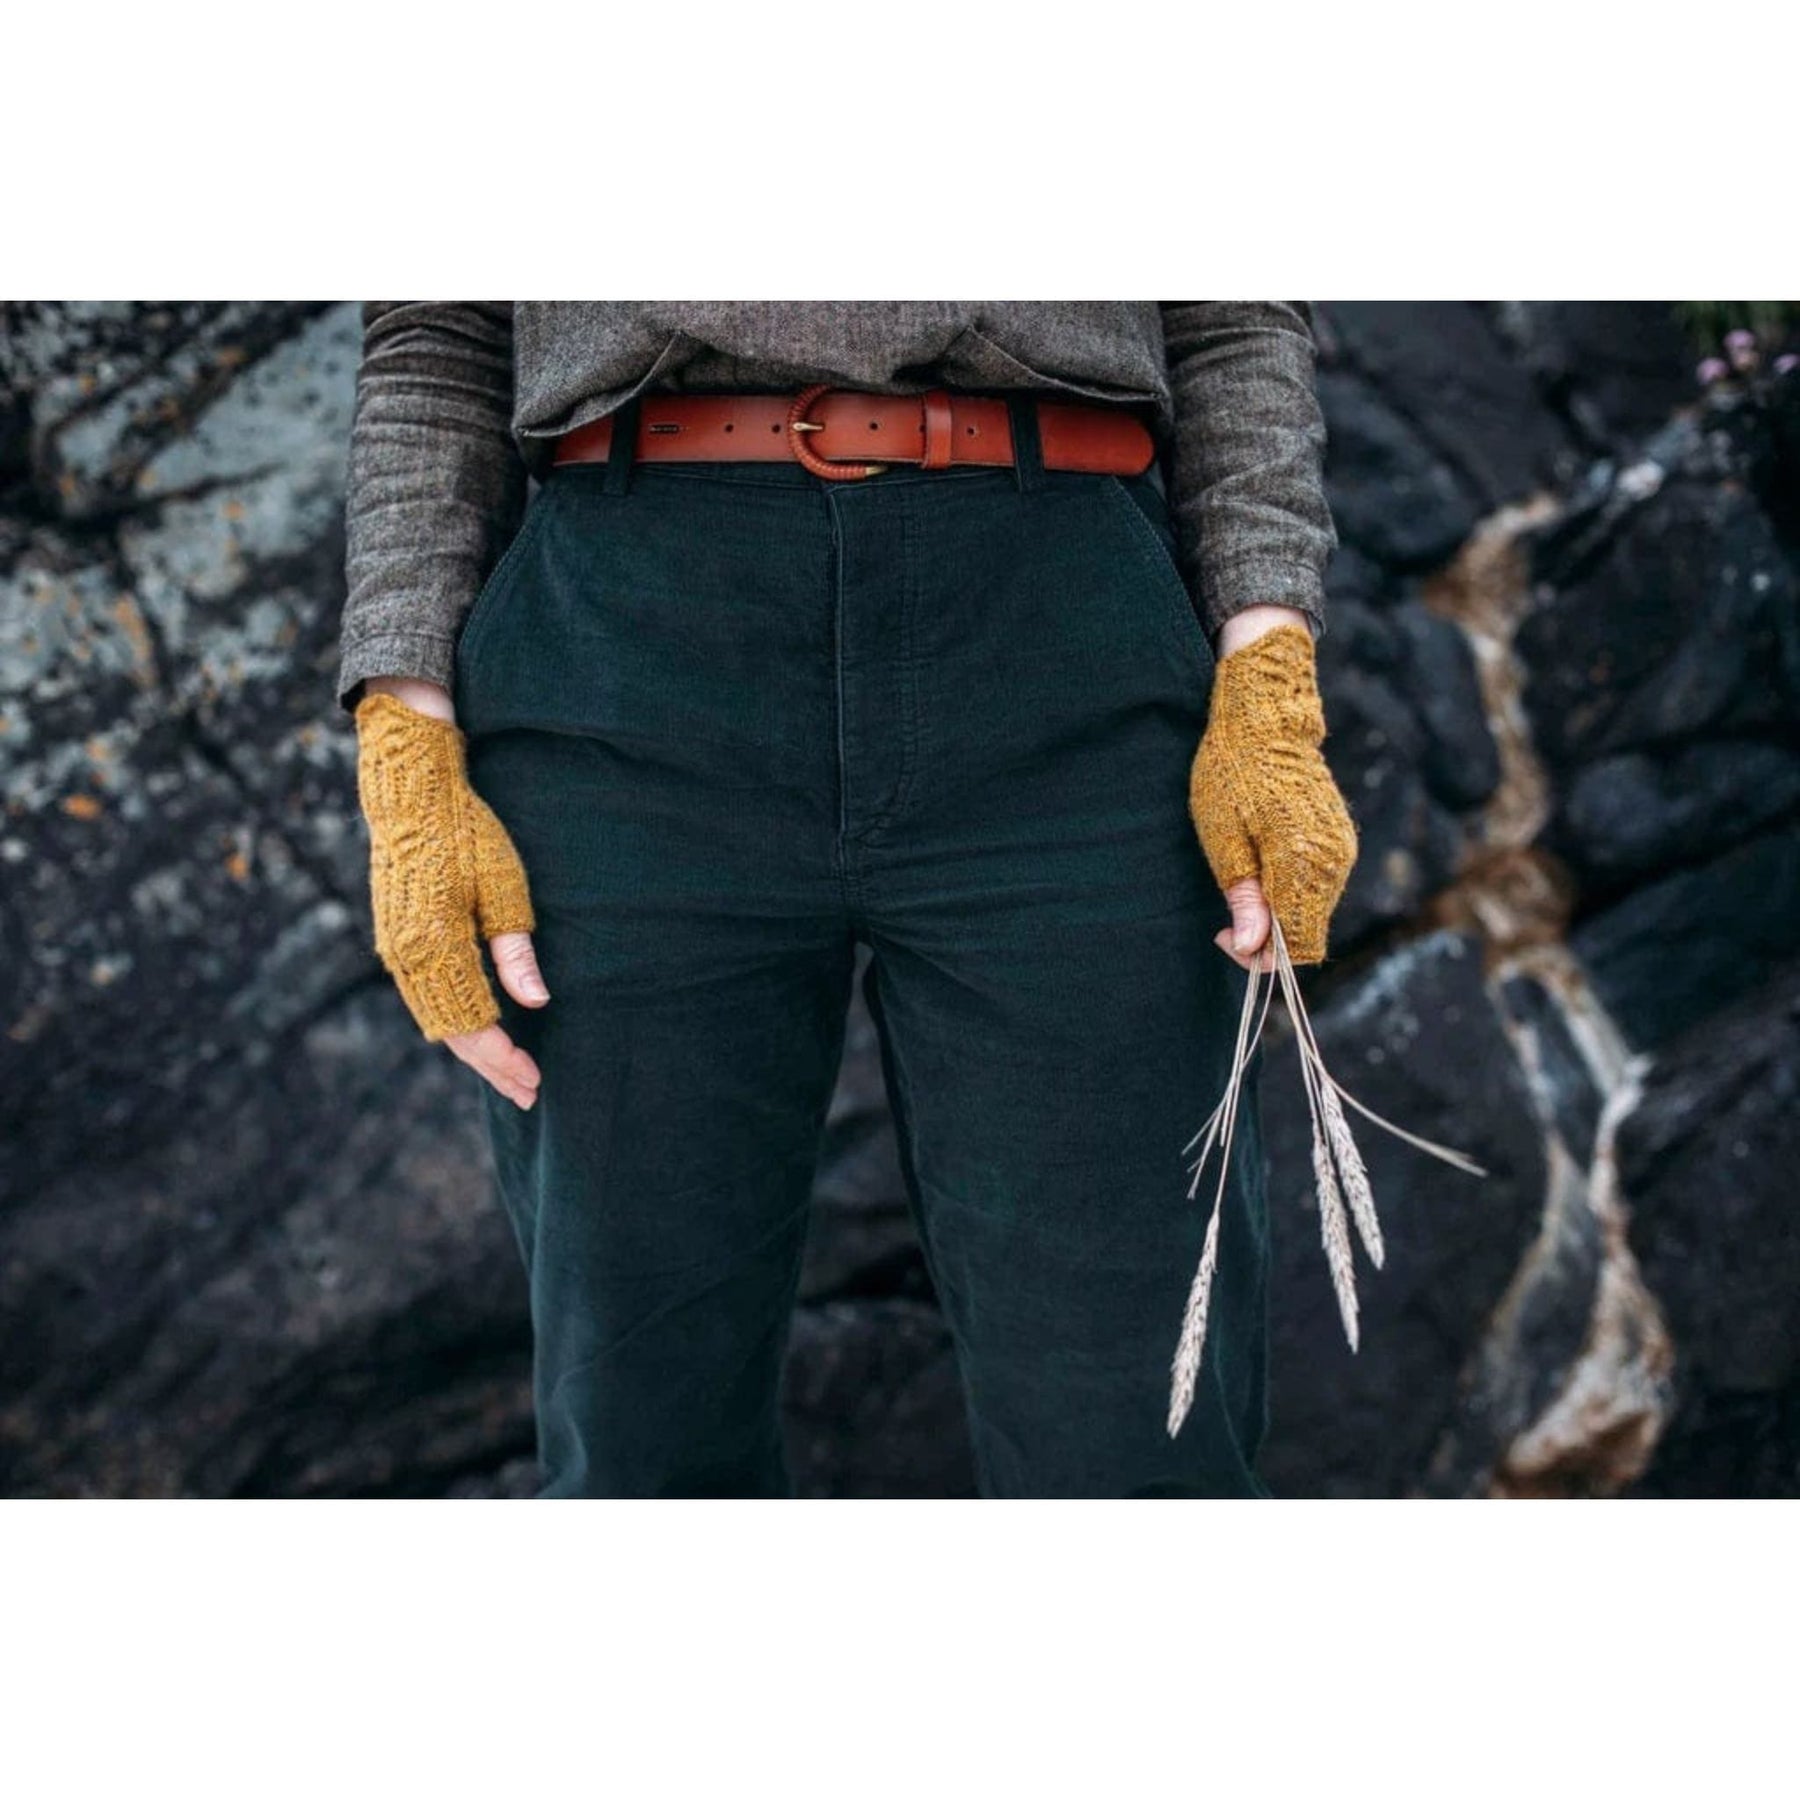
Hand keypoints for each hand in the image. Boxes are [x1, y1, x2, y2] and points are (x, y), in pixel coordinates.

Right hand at [354, 688, 549, 1108]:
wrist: (411, 797)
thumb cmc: (466, 835)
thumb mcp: (504, 888)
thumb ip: (516, 952)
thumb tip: (536, 1003)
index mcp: (434, 945)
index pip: (472, 1024)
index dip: (504, 1057)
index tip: (535, 1079)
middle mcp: (406, 957)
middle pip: (451, 1033)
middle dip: (491, 1066)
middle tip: (529, 1092)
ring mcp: (396, 952)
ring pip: (435, 1020)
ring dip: (472, 1051)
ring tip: (508, 1075)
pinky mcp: (396, 943)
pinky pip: (424, 999)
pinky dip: (453, 1024)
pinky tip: (479, 1035)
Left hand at [1189, 614, 1356, 968]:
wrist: (1267, 719)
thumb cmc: (1233, 774)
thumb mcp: (1224, 841)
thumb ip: (1244, 899)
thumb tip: (1251, 949)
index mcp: (1304, 864)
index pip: (1298, 946)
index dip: (1261, 956)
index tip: (1224, 935)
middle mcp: (1335, 862)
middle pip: (1310, 934)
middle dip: (1268, 939)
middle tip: (1225, 919)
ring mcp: (1343, 850)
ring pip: (1315, 911)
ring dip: (1279, 916)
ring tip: (1241, 887)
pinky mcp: (1341, 840)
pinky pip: (1320, 887)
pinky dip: (1291, 893)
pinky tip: (1262, 870)